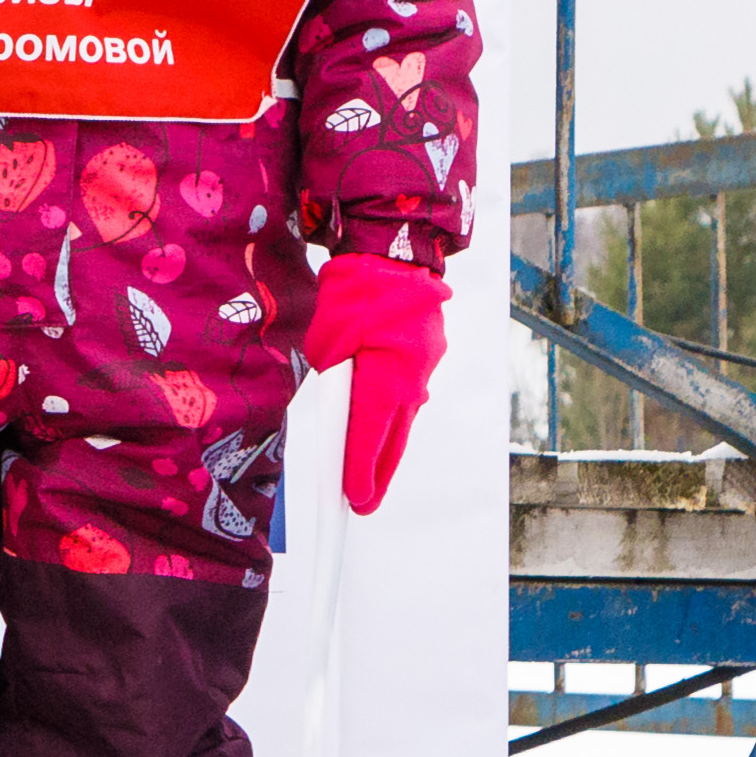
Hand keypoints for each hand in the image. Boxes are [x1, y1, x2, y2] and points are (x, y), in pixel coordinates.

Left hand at [303, 247, 447, 515]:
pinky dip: (394, 413)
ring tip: (371, 475)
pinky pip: (409, 393)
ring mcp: (425, 368)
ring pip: (403, 417)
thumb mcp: (327, 343)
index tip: (352, 501)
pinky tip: (384, 426)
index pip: (369, 439)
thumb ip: (333, 380)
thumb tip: (338, 404)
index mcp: (386, 379)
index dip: (359, 474)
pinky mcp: (428, 355)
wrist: (397, 251)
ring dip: (387, 445)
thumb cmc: (356, 292)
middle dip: (377, 475)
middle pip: (393, 439)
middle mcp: (411, 380)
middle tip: (364, 505)